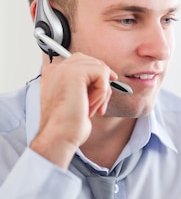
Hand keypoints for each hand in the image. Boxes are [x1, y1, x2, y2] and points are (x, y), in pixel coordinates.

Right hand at [30, 53, 116, 168]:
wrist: (58, 136)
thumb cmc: (68, 126)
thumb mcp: (77, 101)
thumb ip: (86, 85)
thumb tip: (108, 75)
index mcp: (54, 74)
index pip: (81, 62)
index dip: (98, 73)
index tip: (108, 85)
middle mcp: (56, 69)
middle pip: (92, 62)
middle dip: (103, 83)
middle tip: (101, 105)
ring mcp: (64, 69)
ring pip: (99, 68)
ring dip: (102, 92)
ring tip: (92, 109)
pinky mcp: (74, 73)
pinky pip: (101, 74)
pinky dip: (102, 93)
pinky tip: (90, 107)